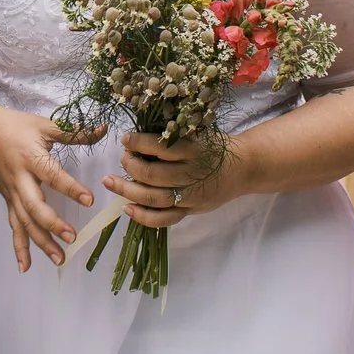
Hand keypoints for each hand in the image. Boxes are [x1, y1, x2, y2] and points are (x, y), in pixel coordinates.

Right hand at [0, 106, 105, 271]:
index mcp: (31, 158)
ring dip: (41, 243)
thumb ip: (75, 132)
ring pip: (25, 222)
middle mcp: (19, 179)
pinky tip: (26, 267)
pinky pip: (14, 227)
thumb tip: (105, 129)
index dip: (70, 188)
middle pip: (34, 206)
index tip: (89, 200)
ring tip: (60, 259)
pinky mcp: (8, 201)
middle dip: (52, 224)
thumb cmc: (16, 126)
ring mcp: (12, 193)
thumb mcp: (46, 125)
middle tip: (72, 237)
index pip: (52, 175)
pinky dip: (19, 248)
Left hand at [107, 130, 253, 229]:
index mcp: (194, 150)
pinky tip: (127, 208)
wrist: (243, 168)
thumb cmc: (214, 147)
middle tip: (122, 159)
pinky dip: (143, 216)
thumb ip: (172, 137)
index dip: (138, 143)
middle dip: (130, 166)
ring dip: (128, 191)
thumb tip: (136, 137)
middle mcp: (192, 174)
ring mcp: (191, 196)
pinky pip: (164, 219)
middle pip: (153, 175)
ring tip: (110, 182)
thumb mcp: (197, 134)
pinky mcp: (190, 210)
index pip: (161, 147)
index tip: (125, 139)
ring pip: (154, 198)